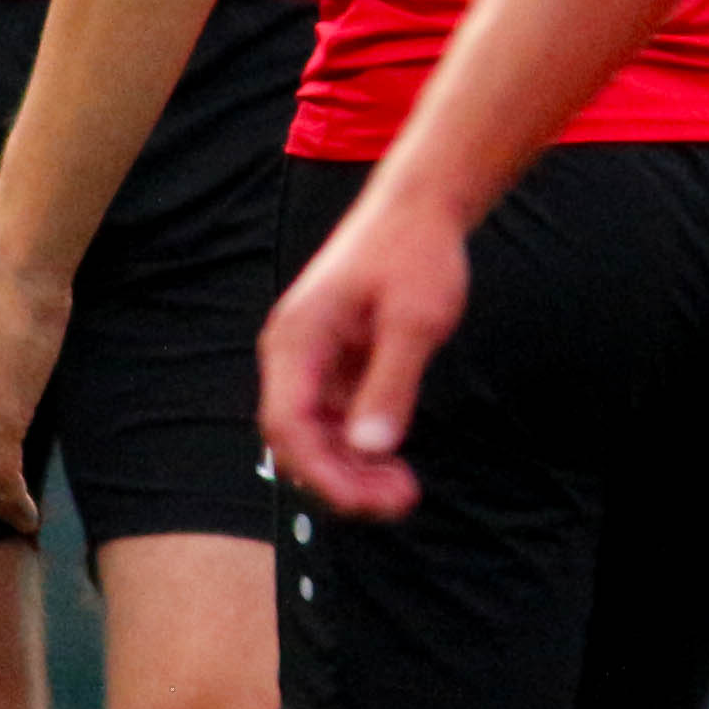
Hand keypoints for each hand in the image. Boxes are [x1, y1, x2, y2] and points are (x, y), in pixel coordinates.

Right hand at [256, 183, 474, 520]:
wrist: (419, 208)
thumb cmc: (415, 252)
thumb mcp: (414, 319)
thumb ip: (390, 383)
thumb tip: (370, 448)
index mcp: (298, 339)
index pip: (288, 425)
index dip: (323, 473)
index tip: (370, 500)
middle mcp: (292, 355)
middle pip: (295, 441)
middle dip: (341, 481)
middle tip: (401, 500)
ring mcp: (311, 363)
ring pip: (314, 439)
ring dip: (351, 472)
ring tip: (403, 490)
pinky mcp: (333, 367)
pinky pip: (334, 424)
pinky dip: (359, 450)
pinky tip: (393, 464)